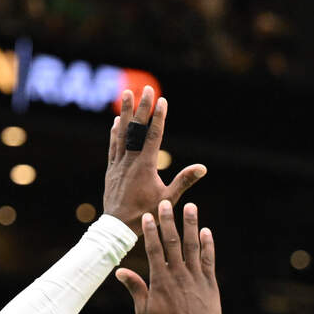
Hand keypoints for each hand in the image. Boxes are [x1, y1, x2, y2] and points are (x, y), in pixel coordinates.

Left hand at [103, 86, 205, 234]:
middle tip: (146, 88)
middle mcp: (130, 160)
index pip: (153, 135)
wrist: (118, 226)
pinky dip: (115, 132)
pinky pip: (113, 146)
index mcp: (145, 165)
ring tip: (126, 94)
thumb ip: (184, 180)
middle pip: (136, 128)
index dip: (158, 117)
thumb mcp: (168, 198)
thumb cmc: (145, 213)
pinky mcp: (111, 169)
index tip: (161, 101)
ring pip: (121, 133)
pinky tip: (116, 122)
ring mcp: (119, 163)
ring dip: (124, 112)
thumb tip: (202, 168)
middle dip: (141, 107)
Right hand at [115, 201, 220, 313]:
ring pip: (193, 246)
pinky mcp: (210, 284)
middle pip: (173, 242)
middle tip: (166, 202)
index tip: (147, 216)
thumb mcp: (144, 312)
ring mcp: (196, 278)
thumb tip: (120, 271)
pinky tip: (206, 232)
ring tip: (191, 207)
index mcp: (161, 280)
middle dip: (169, 220)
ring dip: (191, 225)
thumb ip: (135, 288)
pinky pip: (209, 260)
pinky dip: (208, 245)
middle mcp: (179, 275)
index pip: (155, 250)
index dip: (151, 231)